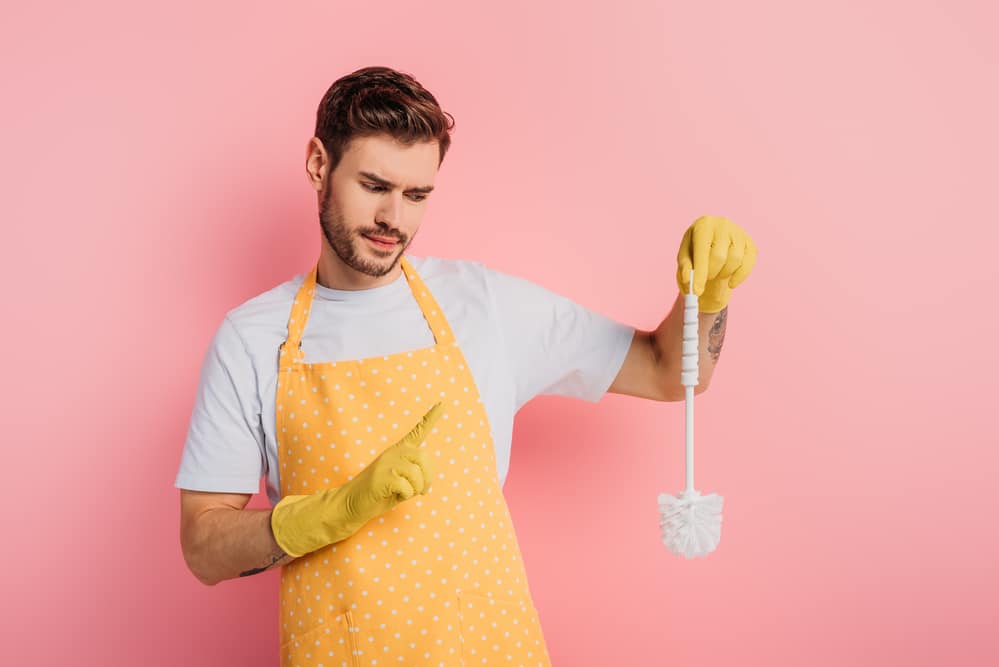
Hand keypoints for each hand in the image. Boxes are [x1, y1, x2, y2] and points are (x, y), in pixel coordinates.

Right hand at [342, 401, 442, 520]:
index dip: (432, 417)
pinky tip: (392, 494)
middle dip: (428, 478)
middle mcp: (394, 452)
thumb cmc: (379, 493)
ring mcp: (387, 462)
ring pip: (417, 474)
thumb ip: (414, 475)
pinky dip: (405, 495)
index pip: (418, 430)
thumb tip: (426, 482)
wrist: (350, 502)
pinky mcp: (382, 476)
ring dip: (416, 489)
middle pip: (424, 457)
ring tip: (404, 493)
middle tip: (423, 491)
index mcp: (399, 451)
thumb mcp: (400, 481)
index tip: (443, 402)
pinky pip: (407, 487)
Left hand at [675, 215, 757, 312]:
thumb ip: (685, 268)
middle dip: (711, 273)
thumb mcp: (685, 257)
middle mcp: (723, 224)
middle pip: (719, 256)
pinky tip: (730, 282)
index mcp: (704, 225)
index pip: (702, 251)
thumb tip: (688, 280)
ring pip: (735, 260)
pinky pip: (748, 263)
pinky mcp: (750, 244)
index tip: (696, 292)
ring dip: (724, 274)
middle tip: (706, 278)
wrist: (712, 244)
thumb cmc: (695, 250)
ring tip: (716, 274)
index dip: (700, 273)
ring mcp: (739, 233)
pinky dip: (739, 277)